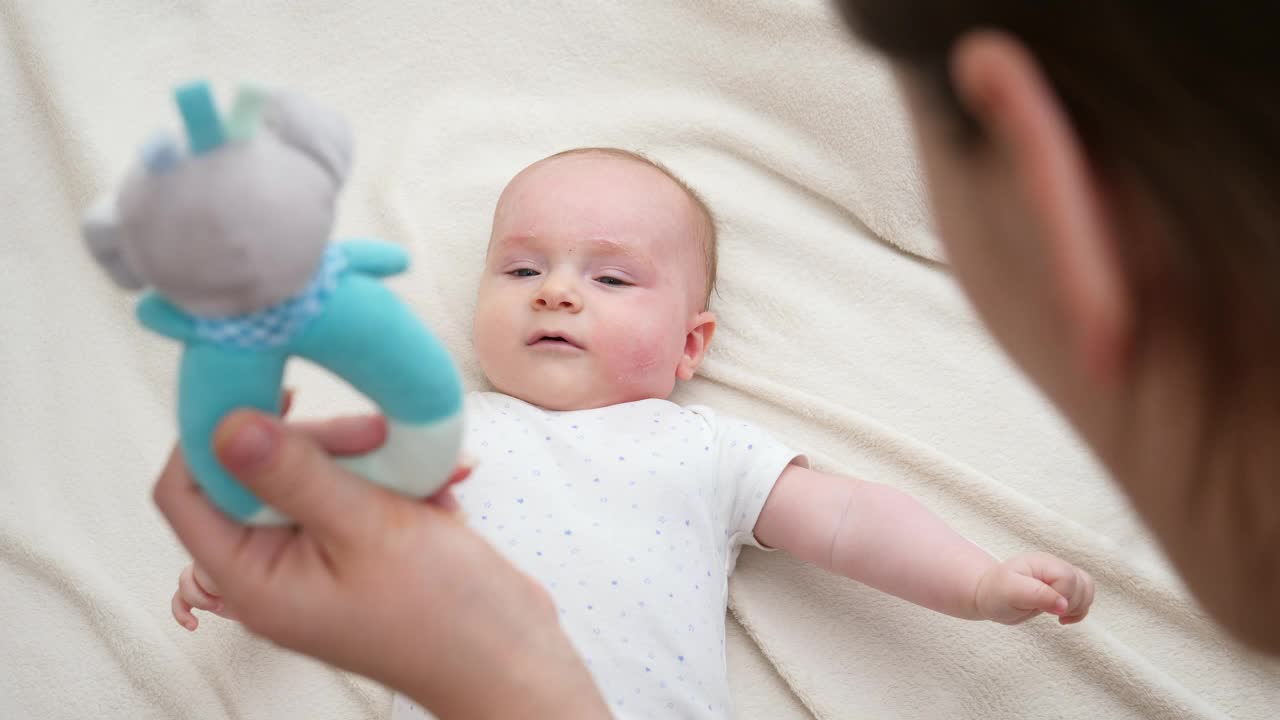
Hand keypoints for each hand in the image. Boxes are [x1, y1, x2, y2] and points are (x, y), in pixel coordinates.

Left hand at [152, 408, 607, 718]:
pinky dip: (394, 479)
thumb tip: (225, 423)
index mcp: (253, 578)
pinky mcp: (356, 549)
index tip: (266, 389)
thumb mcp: (367, 527)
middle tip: (377, 432)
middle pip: (255, 472)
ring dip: (368, 459)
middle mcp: (273, 569)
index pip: (185, 489)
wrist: (512, 657)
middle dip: (318, 442)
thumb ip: (294, 473)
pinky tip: (439, 486)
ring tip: (426, 470)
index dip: (213, 432)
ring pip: (312, 474)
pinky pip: (354, 491)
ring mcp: (316, 558)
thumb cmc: (445, 613)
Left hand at [974, 552, 1094, 624]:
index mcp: (1042, 563)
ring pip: (1087, 588)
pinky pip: (1084, 595)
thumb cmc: (996, 592)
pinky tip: (1064, 618)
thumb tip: (1063, 605)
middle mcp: (1054, 567)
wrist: (988, 595)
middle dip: (1072, 603)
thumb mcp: (1010, 593)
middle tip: (1050, 612)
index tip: (1045, 607)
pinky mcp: (1061, 589)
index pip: (1068, 577)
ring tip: (1059, 615)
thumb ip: (1037, 595)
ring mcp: (1058, 577)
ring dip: (1079, 606)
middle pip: (1082, 582)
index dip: (1062, 596)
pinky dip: (1080, 610)